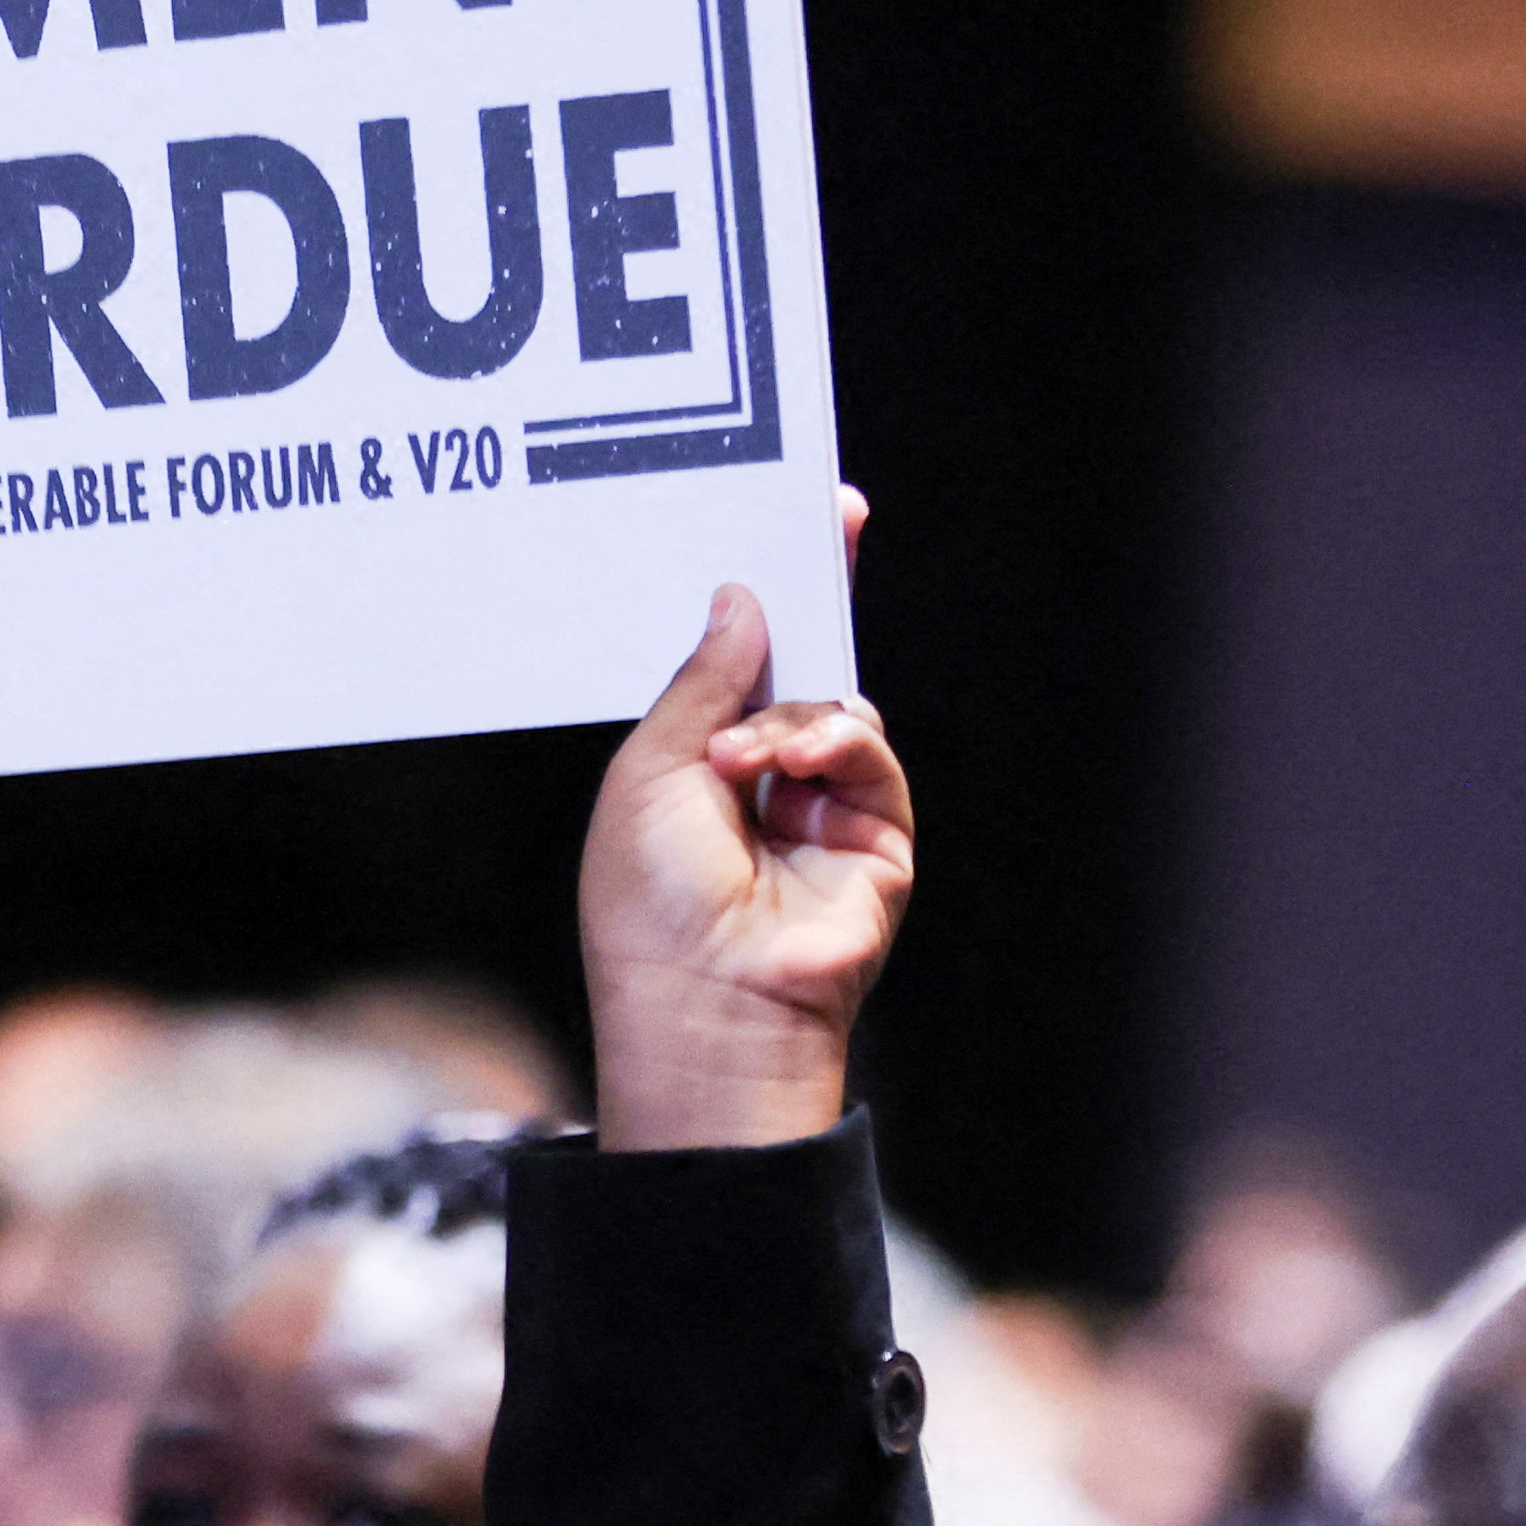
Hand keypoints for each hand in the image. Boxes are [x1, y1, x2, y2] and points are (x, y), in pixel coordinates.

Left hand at [578, 584, 914, 1153]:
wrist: (705, 1000)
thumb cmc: (650, 907)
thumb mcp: (649, 771)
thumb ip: (702, 683)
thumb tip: (740, 601)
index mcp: (693, 767)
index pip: (738, 668)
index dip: (765, 602)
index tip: (789, 528)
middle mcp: (761, 781)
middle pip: (802, 667)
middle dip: (815, 599)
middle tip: (830, 526)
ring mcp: (822, 807)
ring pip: (834, 706)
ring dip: (788, 718)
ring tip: (742, 761)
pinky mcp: (876, 833)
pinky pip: (869, 752)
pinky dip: (833, 745)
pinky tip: (786, 771)